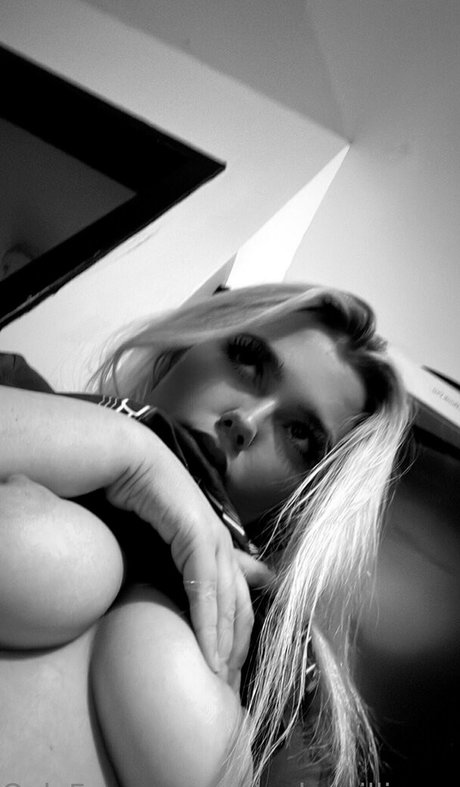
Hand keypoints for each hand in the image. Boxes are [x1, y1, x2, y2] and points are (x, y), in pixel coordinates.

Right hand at [105, 428, 273, 682]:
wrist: (131, 464)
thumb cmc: (145, 500)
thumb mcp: (169, 540)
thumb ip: (186, 565)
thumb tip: (189, 590)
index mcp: (220, 546)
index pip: (238, 601)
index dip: (237, 637)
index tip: (230, 671)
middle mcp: (224, 544)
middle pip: (241, 607)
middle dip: (238, 648)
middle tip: (230, 686)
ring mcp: (215, 539)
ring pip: (227, 602)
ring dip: (225, 643)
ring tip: (220, 679)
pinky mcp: (198, 536)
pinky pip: (205, 588)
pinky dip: (207, 621)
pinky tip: (207, 648)